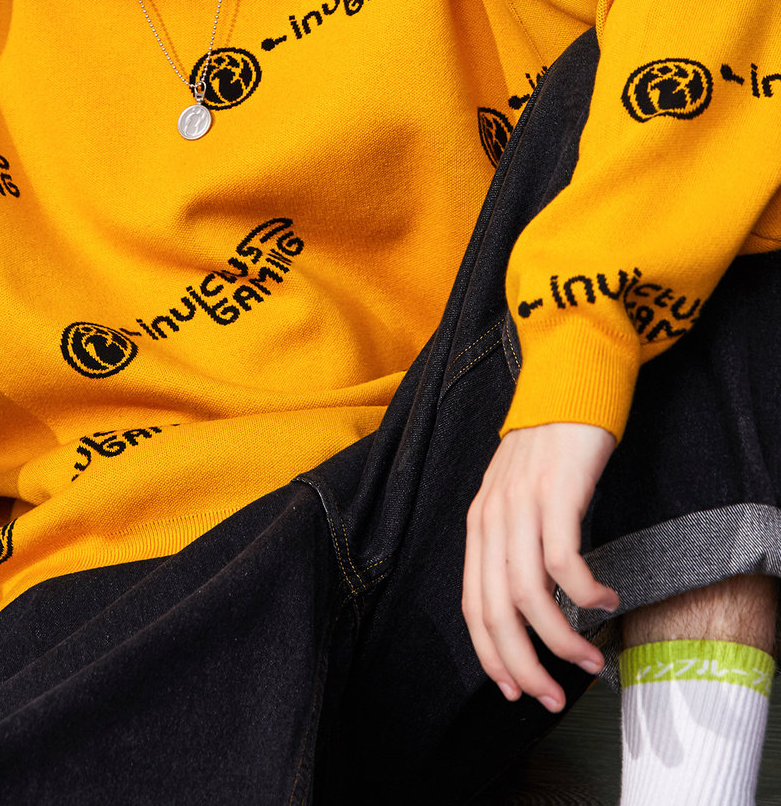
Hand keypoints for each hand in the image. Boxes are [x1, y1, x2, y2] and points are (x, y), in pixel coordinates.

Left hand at [462, 421, 619, 711]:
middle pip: (497, 612)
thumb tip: (530, 607)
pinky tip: (607, 599)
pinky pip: (564, 560)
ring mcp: (522, 504)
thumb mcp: (518, 497)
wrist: (568, 382)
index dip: (492, 656)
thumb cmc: (549, 447)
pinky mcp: (557, 492)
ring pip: (530, 596)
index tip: (517, 692)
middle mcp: (492, 518)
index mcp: (479, 524)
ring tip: (589, 659)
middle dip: (524, 666)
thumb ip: (515, 544)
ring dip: (561, 640)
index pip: (473, 606)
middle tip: (552, 698)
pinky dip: (585, 593)